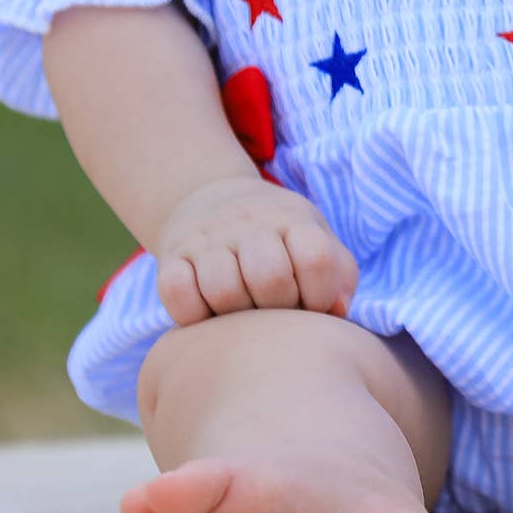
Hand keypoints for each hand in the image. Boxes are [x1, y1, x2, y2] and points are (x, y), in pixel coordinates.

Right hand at [154, 174, 358, 326]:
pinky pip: (177, 292)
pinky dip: (192, 312)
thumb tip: (337, 310)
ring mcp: (208, 238)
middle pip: (270, 278)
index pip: (315, 258)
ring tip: (243, 311)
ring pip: (223, 289)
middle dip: (278, 308)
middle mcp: (249, 222)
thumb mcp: (315, 238)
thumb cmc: (279, 237)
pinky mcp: (172, 256)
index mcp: (292, 218)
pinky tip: (208, 311)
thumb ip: (339, 274)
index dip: (319, 295)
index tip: (311, 304)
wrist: (214, 197)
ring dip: (236, 315)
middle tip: (274, 311)